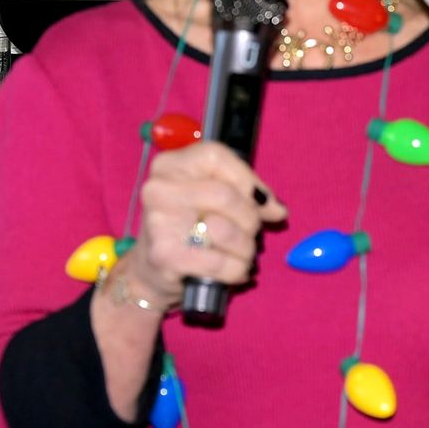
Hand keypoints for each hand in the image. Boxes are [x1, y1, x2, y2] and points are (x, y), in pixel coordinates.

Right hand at [129, 141, 288, 307]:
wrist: (151, 271)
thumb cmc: (188, 228)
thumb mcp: (210, 199)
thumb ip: (245, 194)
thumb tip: (277, 209)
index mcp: (169, 165)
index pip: (216, 156)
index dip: (247, 179)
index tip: (262, 201)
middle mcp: (158, 189)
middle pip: (225, 195)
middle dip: (250, 219)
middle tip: (251, 233)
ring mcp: (158, 223)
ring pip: (226, 230)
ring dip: (246, 248)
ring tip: (242, 254)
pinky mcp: (165, 257)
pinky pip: (221, 263)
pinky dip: (236, 270)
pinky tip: (234, 271)